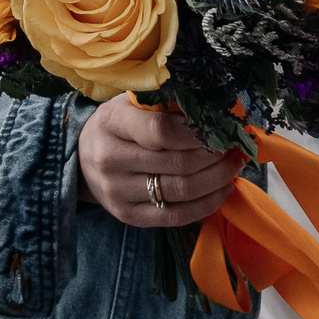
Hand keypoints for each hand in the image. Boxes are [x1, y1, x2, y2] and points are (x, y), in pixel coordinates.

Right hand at [78, 96, 243, 227]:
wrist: (82, 157)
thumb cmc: (118, 124)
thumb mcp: (132, 102)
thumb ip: (166, 103)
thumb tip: (216, 110)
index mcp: (112, 122)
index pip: (160, 131)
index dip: (197, 132)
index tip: (219, 129)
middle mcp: (110, 159)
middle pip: (178, 164)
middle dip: (216, 157)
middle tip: (235, 147)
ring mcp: (117, 192)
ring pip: (182, 191)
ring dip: (218, 179)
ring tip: (234, 166)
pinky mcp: (128, 216)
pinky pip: (176, 216)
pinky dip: (207, 205)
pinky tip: (223, 190)